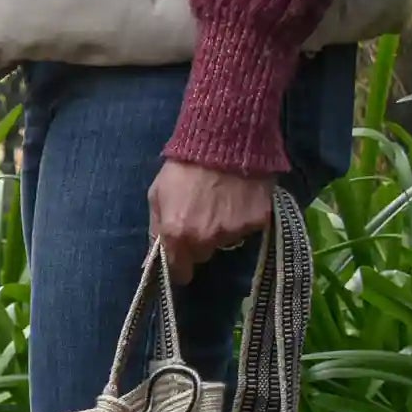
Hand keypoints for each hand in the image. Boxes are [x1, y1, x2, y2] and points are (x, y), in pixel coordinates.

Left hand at [148, 161, 271, 284]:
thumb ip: (155, 231)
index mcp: (177, 234)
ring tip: (221, 203)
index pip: (179, 271)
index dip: (179, 267)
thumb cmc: (184, 167)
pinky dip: (243, 219)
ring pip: (226, 242)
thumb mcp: (157, 196)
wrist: (225, 140)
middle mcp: (205, 238)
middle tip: (202, 218)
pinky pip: (247, 229)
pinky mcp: (258, 221)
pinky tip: (239, 199)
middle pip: (203, 255)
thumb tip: (153, 260)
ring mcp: (233, 231)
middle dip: (199, 244)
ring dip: (222, 230)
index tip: (182, 262)